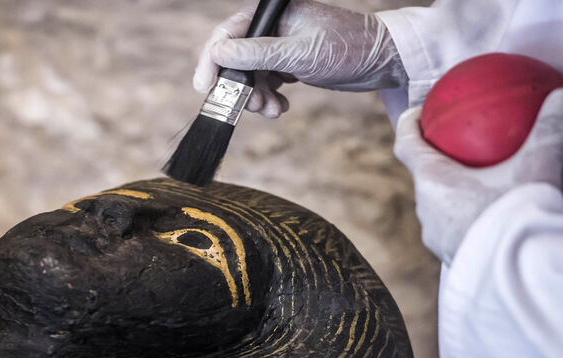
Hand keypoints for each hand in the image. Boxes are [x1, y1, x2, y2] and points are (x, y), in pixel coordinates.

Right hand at [193, 1, 406, 117]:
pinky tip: (282, 106)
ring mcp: (281, 45)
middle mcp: (273, 27)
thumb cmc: (347, 48)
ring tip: (273, 110)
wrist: (383, 61)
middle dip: (240, 87)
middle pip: (236, 58)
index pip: (228, 34)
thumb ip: (256, 53)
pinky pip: (267, 82)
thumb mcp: (298, 53)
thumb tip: (217, 53)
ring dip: (257, 97)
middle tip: (250, 106)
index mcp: (272, 14)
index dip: (213, 62)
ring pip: (251, 75)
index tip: (205, 88)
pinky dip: (270, 98)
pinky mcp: (290, 62)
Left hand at [394, 89, 562, 263]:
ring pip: (440, 206)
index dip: (408, 124)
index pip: (407, 144)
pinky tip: (492, 217)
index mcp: (433, 180)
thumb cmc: (520, 216)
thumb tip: (560, 95)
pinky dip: (469, 218)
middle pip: (425, 176)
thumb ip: (547, 128)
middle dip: (440, 161)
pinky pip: (456, 230)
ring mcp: (437, 236)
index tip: (418, 112)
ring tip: (478, 184)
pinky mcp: (453, 257)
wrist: (520, 275)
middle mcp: (427, 209)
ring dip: (455, 193)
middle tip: (458, 148)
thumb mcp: (539, 166)